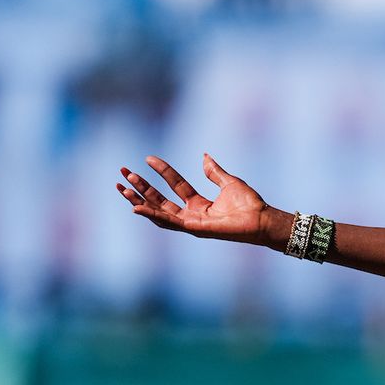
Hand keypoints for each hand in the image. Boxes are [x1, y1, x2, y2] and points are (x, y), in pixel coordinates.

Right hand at [117, 154, 273, 243]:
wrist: (262, 219)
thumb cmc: (250, 204)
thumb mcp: (229, 182)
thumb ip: (214, 171)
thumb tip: (204, 155)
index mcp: (199, 204)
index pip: (175, 185)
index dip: (162, 171)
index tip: (148, 158)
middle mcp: (192, 214)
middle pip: (160, 200)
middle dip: (141, 187)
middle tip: (124, 172)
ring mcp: (191, 223)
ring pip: (158, 212)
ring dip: (139, 200)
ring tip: (122, 188)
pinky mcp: (193, 229)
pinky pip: (169, 221)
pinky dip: (152, 215)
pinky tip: (137, 207)